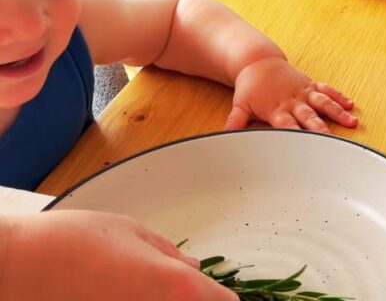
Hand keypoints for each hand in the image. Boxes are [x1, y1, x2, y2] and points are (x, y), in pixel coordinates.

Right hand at [0, 210, 234, 299]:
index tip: (224, 295)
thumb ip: (169, 254)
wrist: (12, 270)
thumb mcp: (130, 232)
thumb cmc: (70, 244)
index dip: (224, 297)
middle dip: (193, 298)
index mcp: (175, 286)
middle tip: (180, 284)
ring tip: (133, 283)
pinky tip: (118, 292)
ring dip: (164, 300)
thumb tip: (195, 267)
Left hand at [226, 56, 356, 131]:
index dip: (298, 136)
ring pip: (324, 103)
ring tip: (351, 122)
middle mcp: (293, 101)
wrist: (257, 61)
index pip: (289, 126)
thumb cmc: (250, 86)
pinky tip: (350, 105)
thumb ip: (235, 122)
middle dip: (322, 128)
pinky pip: (327, 90)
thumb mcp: (240, 104)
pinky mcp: (310, 84)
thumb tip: (225, 136)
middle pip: (309, 117)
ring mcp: (304, 92)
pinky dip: (339, 97)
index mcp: (277, 109)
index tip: (307, 148)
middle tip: (333, 140)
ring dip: (338, 112)